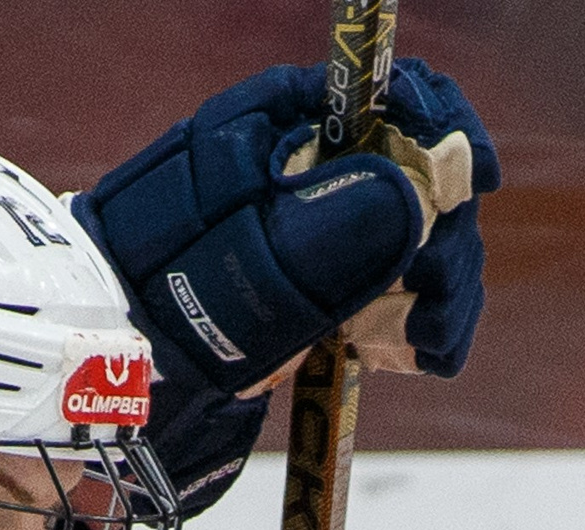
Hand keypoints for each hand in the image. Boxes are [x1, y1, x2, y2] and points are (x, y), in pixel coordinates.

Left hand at [76, 59, 499, 508]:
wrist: (110, 379)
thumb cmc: (164, 306)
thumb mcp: (253, 262)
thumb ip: (337, 222)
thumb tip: (417, 194)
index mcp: (280, 127)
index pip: (388, 95)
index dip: (445, 130)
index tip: (475, 184)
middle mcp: (306, 170)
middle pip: (419, 174)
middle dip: (445, 236)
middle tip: (440, 301)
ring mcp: (316, 232)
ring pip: (416, 238)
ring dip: (443, 286)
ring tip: (433, 343)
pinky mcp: (320, 290)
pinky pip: (394, 289)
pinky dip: (420, 319)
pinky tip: (428, 354)